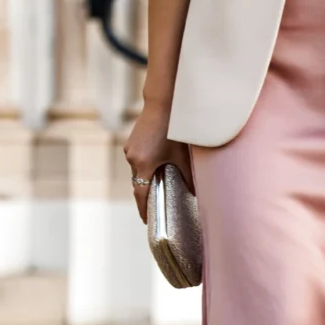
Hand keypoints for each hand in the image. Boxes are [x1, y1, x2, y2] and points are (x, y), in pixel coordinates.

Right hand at [123, 105, 194, 220]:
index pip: (140, 194)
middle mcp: (132, 157)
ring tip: (156, 184)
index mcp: (143, 164)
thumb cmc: (174, 128)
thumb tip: (194, 193)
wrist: (162, 103)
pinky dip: (144, 165)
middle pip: (137, 182)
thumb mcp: (183, 155)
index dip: (143, 208)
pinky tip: (155, 163)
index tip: (147, 220)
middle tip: (154, 206)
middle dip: (145, 194)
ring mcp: (130, 148)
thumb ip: (188, 176)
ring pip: (137, 170)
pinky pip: (136, 159)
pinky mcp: (131, 141)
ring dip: (145, 178)